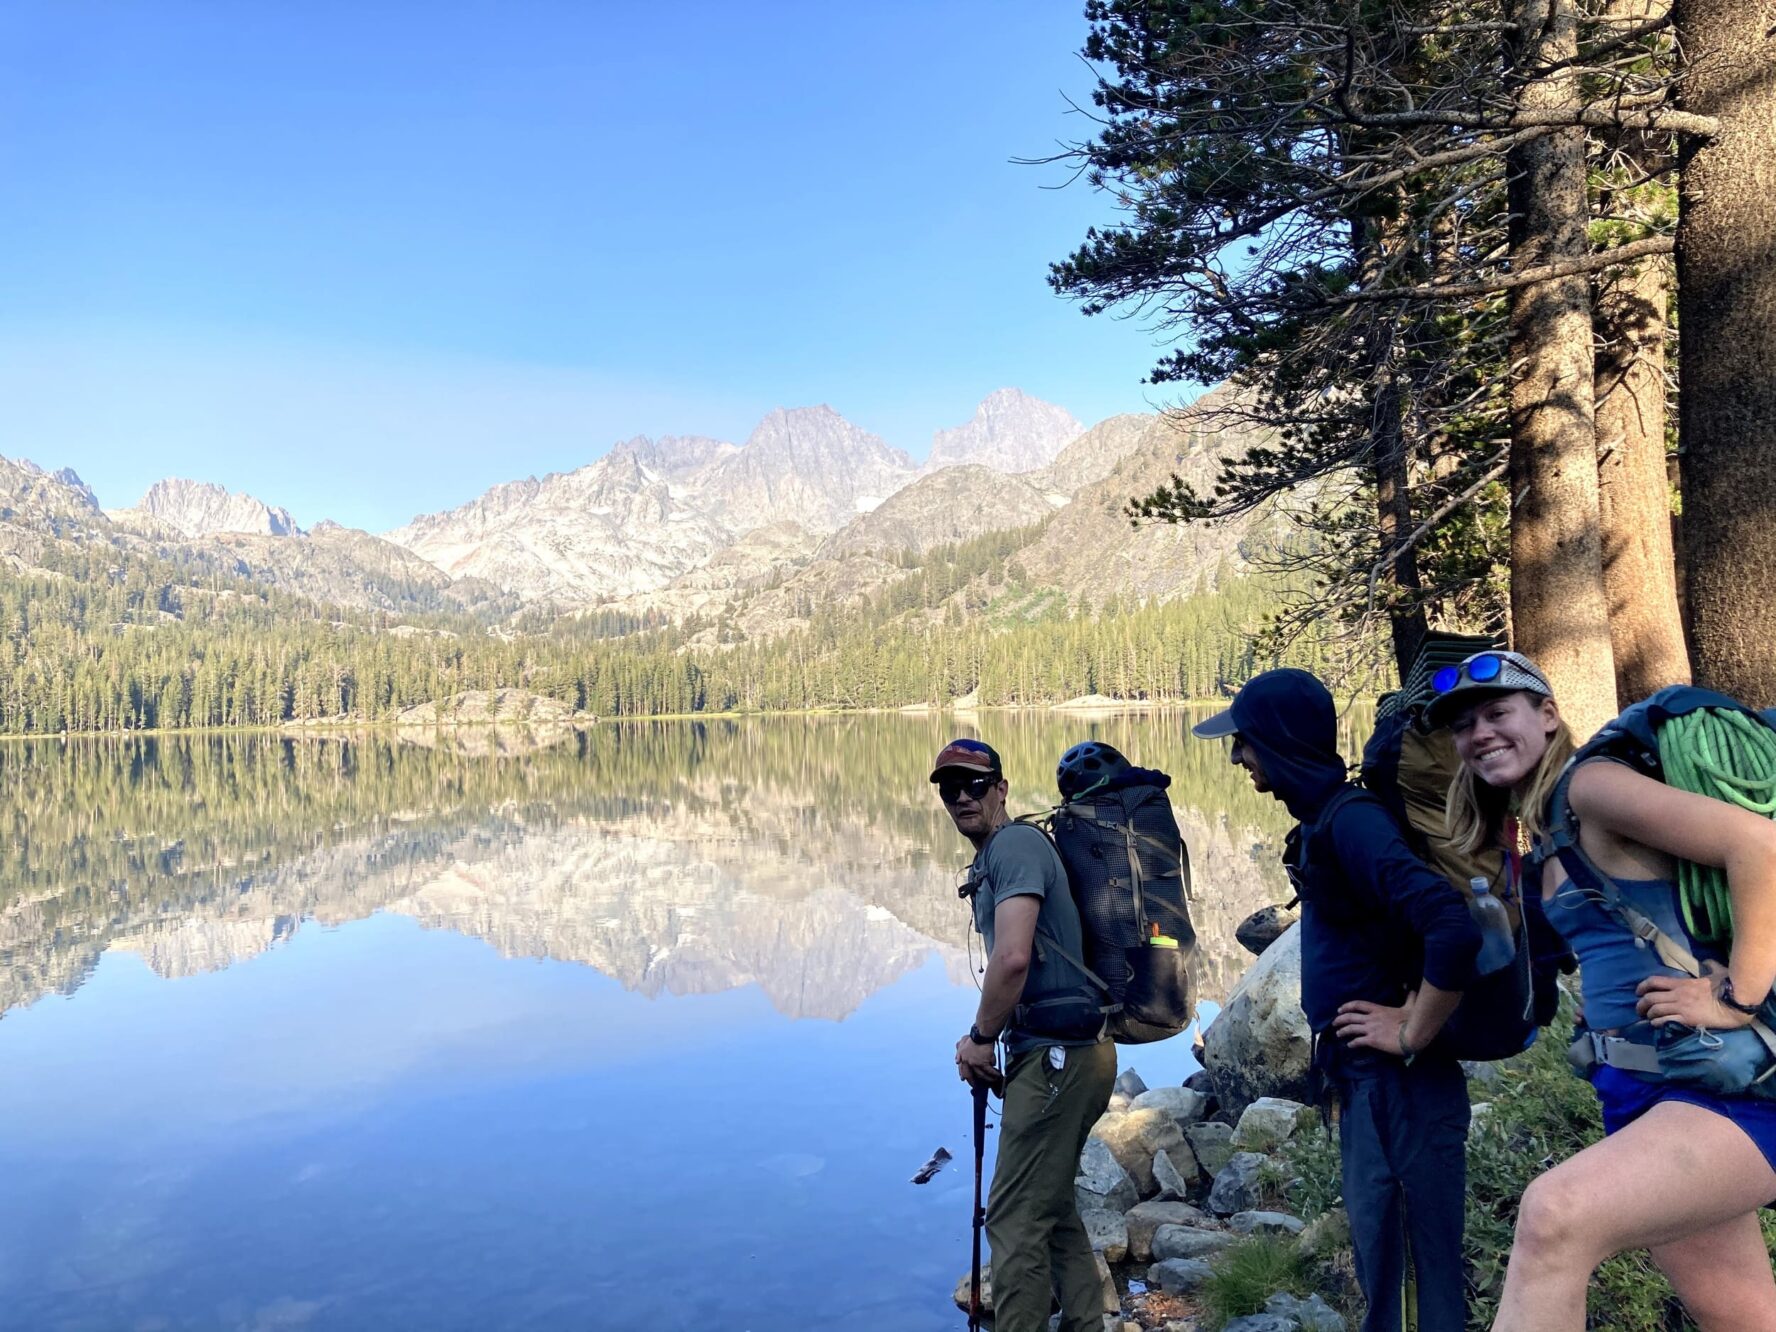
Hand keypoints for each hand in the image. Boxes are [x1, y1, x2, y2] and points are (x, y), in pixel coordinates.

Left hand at [955, 1033, 1000, 1089]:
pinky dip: (994, 1074)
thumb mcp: (962, 1043)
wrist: (980, 1035)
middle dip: (972, 1082)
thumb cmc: (972, 1037)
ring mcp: (975, 1064)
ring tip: (992, 1080)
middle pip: (970, 1075)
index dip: (963, 1075)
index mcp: (962, 1058)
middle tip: (975, 1086)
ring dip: (987, 1078)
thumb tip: (956, 1061)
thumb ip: (959, 1051)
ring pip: (981, 1075)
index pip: (961, 1069)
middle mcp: (967, 1062)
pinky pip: (990, 1071)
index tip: (963, 1079)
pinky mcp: (983, 1063)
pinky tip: (998, 1075)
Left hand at [1333, 999, 1412, 1055]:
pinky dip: (1352, 1043)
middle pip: (1350, 1017)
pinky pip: (1358, 1041)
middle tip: (1334, 1023)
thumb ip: (1410, 998)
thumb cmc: (1412, 1021)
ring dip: (1342, 1031)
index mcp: (1378, 1009)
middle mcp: (1371, 1018)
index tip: (1340, 1009)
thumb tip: (1412, 989)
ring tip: (1338, 1034)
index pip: (1358, 1005)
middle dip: (1340, 1019)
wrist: (1412, 1035)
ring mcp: (1371, 1029)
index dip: (1347, 1006)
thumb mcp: (1411, 1007)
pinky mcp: (1372, 1040)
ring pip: (1351, 1028)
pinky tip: (1349, 1045)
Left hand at [1636, 972, 1754, 1029]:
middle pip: (1650, 997)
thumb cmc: (1728, 987)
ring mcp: (1682, 1007)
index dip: (1642, 986)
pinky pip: (1666, 1021)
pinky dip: (1658, 1023)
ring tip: (1648, 1018)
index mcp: (1682, 983)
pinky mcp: (1687, 1019)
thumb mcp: (1717, 972)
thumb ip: (1710, 966)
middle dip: (1641, 1004)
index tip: (1638, 991)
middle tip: (1639, 1010)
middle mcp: (1678, 994)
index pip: (1655, 981)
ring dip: (1648, 1015)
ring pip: (1655, 1010)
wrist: (1736, 1003)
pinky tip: (1657, 1025)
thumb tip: (1708, 961)